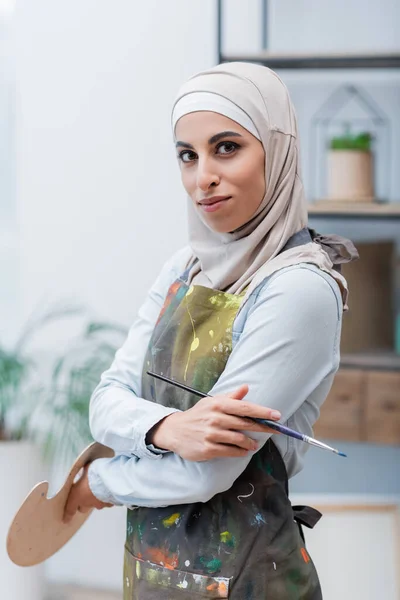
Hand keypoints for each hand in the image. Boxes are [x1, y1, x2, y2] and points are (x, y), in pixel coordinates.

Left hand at [63, 463, 112, 523]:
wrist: (109, 479)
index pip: (70, 509)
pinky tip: (108, 491)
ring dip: (95, 499)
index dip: (67, 515)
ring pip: (95, 505)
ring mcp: (98, 504)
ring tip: (99, 491)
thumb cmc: (93, 473)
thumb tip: (84, 467)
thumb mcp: (85, 468)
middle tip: (84, 495)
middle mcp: (86, 503)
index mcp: (76, 496)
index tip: (66, 520)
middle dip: (83, 504)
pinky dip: (106, 498)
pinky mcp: (109, 503)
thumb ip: (84, 470)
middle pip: (82, 508)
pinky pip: (106, 502)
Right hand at [147, 384, 281, 460]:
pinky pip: (230, 451)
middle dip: (263, 427)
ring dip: (250, 443)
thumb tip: (246, 387)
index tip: (277, 415)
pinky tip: (244, 451)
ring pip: (239, 439)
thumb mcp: (212, 402)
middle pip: (245, 424)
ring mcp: (211, 434)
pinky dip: (240, 451)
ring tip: (254, 444)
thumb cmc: (197, 415)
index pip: (245, 407)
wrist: (175, 431)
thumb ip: (230, 397)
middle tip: (276, 430)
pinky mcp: (208, 449)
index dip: (262, 412)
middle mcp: (215, 418)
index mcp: (218, 405)